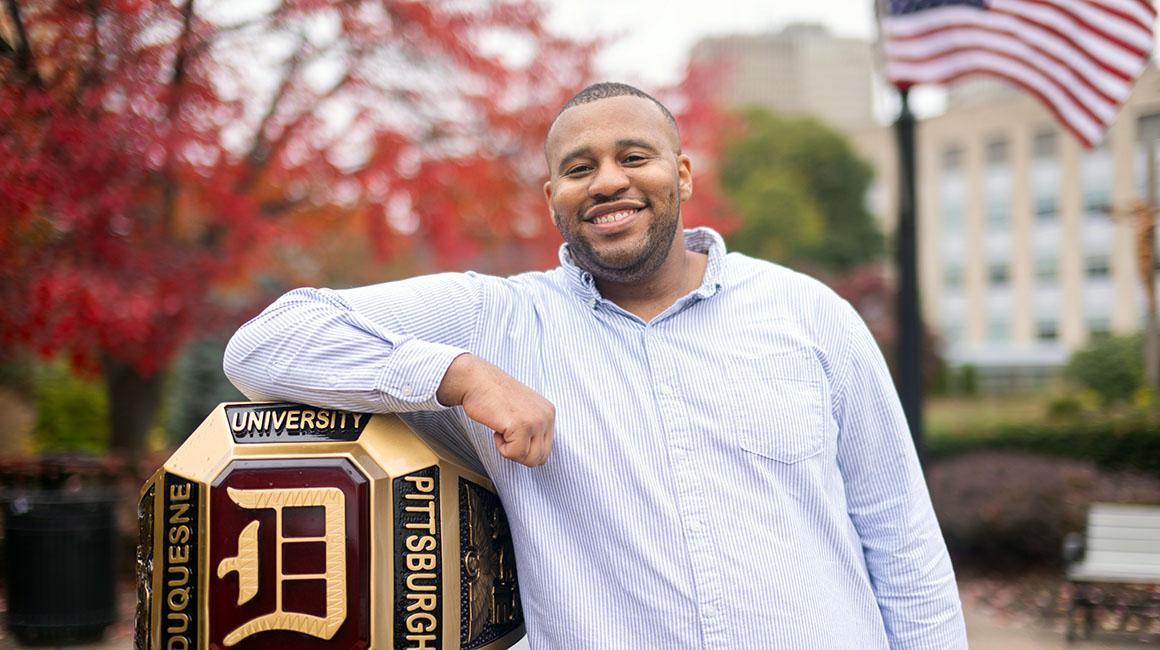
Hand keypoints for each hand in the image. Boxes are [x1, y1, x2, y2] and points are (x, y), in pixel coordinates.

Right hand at [437, 354, 554, 466]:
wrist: (477, 380)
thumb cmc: (493, 395)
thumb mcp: (524, 410)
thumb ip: (533, 428)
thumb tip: (535, 453)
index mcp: (549, 412)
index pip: (545, 450)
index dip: (525, 449)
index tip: (512, 435)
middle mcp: (546, 416)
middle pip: (540, 458)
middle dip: (519, 453)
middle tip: (506, 436)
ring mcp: (536, 421)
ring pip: (529, 459)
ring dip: (511, 451)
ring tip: (502, 431)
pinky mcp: (521, 425)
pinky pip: (514, 453)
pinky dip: (501, 447)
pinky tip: (497, 428)